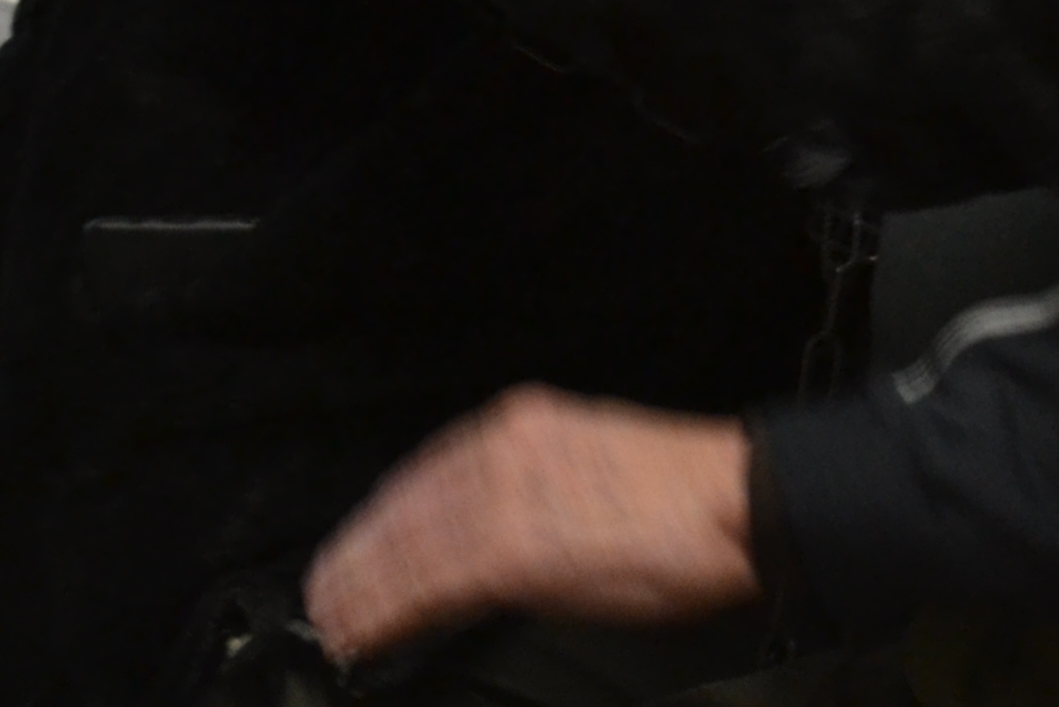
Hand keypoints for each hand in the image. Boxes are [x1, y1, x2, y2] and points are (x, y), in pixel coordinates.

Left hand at [302, 387, 755, 661]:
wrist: (736, 504)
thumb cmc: (687, 495)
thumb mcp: (594, 463)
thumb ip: (536, 487)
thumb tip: (494, 536)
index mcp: (524, 424)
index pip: (423, 475)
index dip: (380, 521)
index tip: (353, 552)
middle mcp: (502, 448)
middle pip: (402, 510)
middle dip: (355, 560)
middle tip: (322, 599)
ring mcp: (503, 496)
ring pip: (402, 550)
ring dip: (358, 593)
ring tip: (332, 625)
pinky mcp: (508, 550)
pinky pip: (423, 586)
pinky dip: (384, 614)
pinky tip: (362, 635)